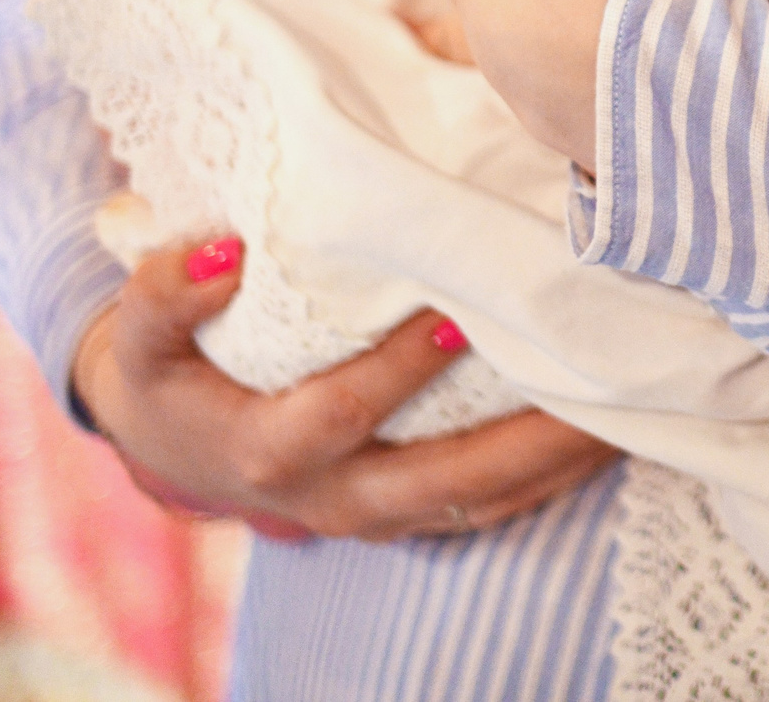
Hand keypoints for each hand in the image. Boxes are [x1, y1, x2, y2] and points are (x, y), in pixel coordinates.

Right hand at [73, 238, 616, 540]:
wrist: (169, 443)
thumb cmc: (165, 371)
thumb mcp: (135, 338)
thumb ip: (165, 293)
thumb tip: (222, 253)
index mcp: (265, 451)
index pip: (342, 410)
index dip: (399, 368)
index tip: (461, 311)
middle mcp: (331, 499)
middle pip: (443, 482)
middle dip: (524, 437)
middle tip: (596, 377)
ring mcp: (377, 514)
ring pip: (483, 500)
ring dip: (558, 458)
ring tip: (633, 399)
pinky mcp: (409, 515)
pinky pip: (493, 506)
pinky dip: (553, 472)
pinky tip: (610, 424)